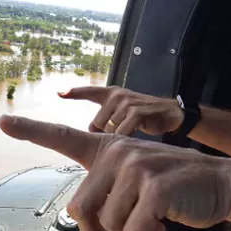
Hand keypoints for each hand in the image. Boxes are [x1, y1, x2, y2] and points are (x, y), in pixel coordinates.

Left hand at [0, 114, 230, 230]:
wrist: (222, 185)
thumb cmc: (178, 190)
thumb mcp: (137, 183)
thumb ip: (109, 193)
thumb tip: (92, 229)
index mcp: (110, 149)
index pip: (64, 137)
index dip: (32, 130)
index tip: (3, 122)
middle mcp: (118, 151)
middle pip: (82, 209)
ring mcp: (135, 166)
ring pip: (109, 225)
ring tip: (154, 221)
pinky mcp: (153, 186)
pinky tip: (164, 224)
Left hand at [59, 86, 184, 135]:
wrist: (171, 113)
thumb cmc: (145, 115)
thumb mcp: (124, 112)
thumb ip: (107, 118)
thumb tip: (90, 131)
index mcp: (111, 94)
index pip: (89, 91)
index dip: (74, 92)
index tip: (59, 93)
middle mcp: (116, 95)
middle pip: (97, 124)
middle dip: (107, 134)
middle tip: (124, 130)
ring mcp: (126, 102)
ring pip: (109, 131)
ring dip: (120, 137)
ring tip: (133, 130)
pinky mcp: (136, 111)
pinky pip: (122, 132)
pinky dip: (127, 138)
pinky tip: (137, 134)